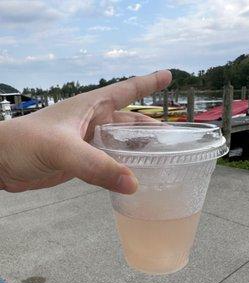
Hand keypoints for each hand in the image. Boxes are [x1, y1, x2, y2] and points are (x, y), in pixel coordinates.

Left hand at [0, 70, 171, 192]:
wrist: (0, 163)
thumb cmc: (23, 142)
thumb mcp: (62, 149)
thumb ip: (96, 166)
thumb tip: (133, 183)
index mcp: (90, 107)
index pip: (125, 90)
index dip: (147, 83)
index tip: (168, 76)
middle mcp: (92, 122)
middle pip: (130, 121)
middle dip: (151, 126)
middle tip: (174, 137)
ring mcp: (87, 143)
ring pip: (121, 144)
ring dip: (139, 149)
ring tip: (161, 157)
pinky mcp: (81, 162)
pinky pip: (109, 163)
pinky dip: (123, 168)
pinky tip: (133, 176)